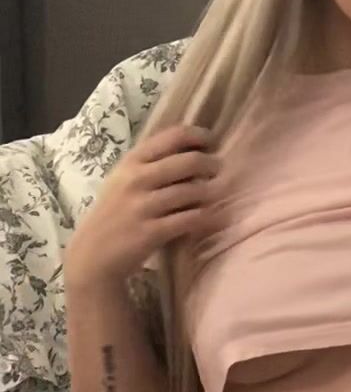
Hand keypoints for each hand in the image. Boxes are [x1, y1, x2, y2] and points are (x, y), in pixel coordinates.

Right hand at [64, 125, 221, 289]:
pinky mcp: (151, 232)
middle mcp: (136, 179)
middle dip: (211, 164)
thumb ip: (151, 162)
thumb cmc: (114, 212)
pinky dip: (207, 216)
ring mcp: (143, 206)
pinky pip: (190, 219)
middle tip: (217, 169)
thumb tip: (193, 148)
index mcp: (131, 161)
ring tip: (214, 193)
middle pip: (189, 161)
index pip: (173, 136)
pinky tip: (213, 216)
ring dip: (211, 191)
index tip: (211, 143)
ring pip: (192, 190)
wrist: (92, 255)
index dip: (199, 136)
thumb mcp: (124, 179)